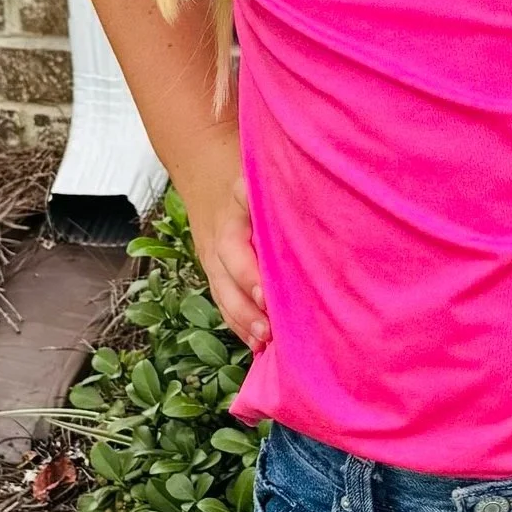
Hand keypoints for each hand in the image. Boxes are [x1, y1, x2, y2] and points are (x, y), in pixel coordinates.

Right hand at [194, 174, 269, 351]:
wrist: (205, 167)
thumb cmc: (244, 168)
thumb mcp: (256, 168)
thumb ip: (274, 184)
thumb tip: (306, 192)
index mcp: (230, 215)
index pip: (235, 249)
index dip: (248, 274)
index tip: (266, 295)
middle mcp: (218, 241)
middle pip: (225, 280)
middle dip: (245, 308)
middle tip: (269, 331)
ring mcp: (213, 258)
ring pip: (222, 294)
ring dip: (241, 321)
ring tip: (263, 344)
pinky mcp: (216, 272)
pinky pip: (223, 300)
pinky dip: (238, 323)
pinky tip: (256, 345)